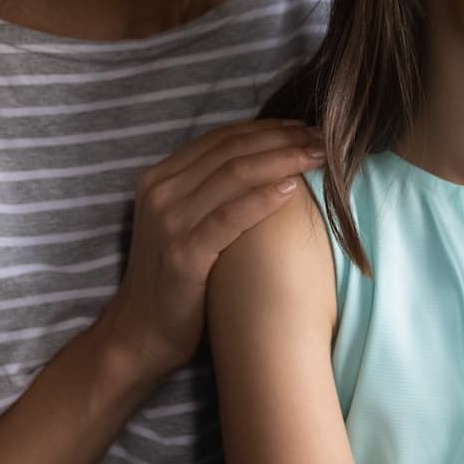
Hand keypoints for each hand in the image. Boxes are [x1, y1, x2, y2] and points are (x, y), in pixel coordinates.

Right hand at [99, 119, 324, 377]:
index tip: (305, 128)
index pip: (220, 138)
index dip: (267, 128)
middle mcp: (160, 192)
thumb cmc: (175, 281)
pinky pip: (230, 217)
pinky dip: (263, 198)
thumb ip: (209, 192)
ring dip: (283, 159)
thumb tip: (264, 162)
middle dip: (282, 138)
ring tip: (319, 156)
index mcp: (159, 178)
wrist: (140, 334)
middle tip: (323, 137)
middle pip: (231, 150)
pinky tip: (292, 188)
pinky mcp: (183, 254)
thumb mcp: (184, 224)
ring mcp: (168, 222)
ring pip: (234, 174)